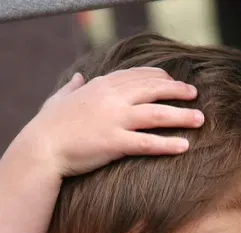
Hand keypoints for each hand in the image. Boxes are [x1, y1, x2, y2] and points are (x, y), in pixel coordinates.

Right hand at [24, 67, 203, 177]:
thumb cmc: (46, 127)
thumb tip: (78, 77)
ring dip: (182, 116)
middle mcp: (111, 99)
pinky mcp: (115, 143)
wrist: (40, 149)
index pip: (136, 75)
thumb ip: (72, 88)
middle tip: (195, 95)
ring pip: (157, 115)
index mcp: (100, 86)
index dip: (158, 77)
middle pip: (153, 90)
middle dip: (177, 91)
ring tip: (200, 120)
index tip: (172, 81)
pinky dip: (168, 144)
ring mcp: (114, 120)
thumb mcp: (58, 99)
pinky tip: (184, 146)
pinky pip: (148, 142)